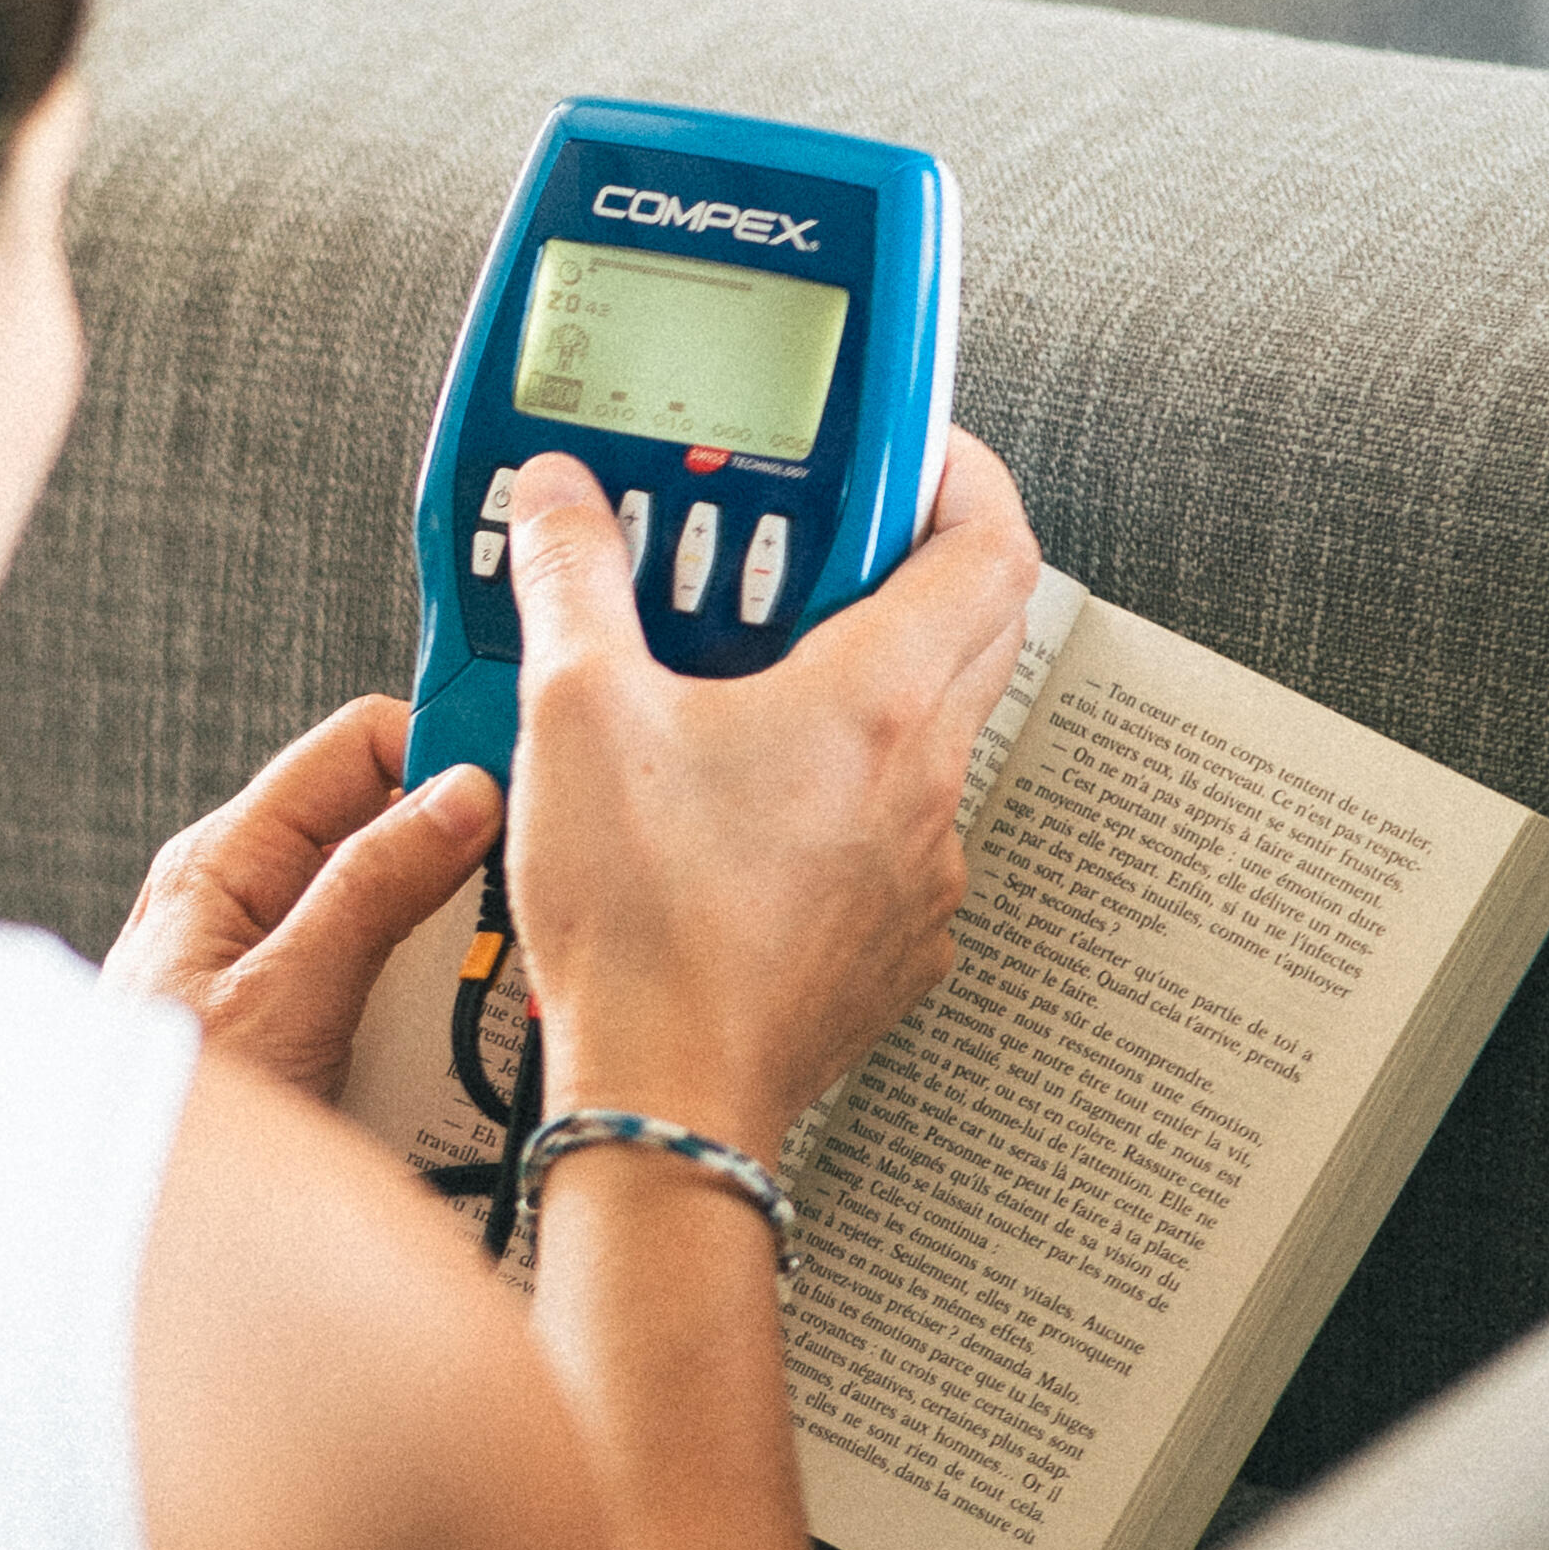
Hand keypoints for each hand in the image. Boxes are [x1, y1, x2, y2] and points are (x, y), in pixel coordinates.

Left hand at [105, 696, 505, 1110]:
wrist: (109, 1224)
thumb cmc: (156, 1123)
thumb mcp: (285, 999)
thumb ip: (370, 891)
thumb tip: (458, 796)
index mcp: (226, 859)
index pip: (356, 744)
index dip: (441, 745)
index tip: (521, 785)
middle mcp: (246, 895)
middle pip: (391, 830)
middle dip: (462, 867)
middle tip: (520, 917)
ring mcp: (274, 960)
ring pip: (400, 919)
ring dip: (454, 961)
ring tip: (486, 1008)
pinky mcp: (296, 1022)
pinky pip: (385, 993)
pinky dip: (430, 1018)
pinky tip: (451, 1063)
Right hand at [500, 428, 1044, 1162]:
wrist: (668, 1099)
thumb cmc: (646, 929)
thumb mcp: (575, 713)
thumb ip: (570, 578)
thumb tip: (559, 499)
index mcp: (873, 701)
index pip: (988, 538)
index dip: (952, 472)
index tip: (890, 451)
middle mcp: (923, 780)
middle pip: (967, 624)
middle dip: (887, 566)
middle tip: (788, 552)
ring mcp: (920, 866)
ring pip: (923, 731)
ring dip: (853, 684)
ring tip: (735, 679)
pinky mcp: (893, 937)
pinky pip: (891, 830)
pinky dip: (834, 792)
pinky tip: (738, 803)